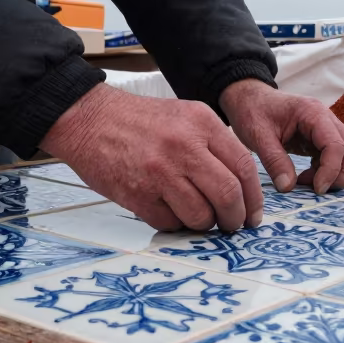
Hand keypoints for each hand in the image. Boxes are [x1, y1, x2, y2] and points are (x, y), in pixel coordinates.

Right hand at [40, 84, 262, 231]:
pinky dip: (175, 224)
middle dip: (235, 218)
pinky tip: (169, 211)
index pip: (243, 168)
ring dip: (205, 225)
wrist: (89, 120)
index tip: (253, 214)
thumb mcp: (186, 116)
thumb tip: (241, 186)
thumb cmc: (140, 121)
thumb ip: (215, 145)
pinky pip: (170, 223)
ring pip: (201, 216)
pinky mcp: (137, 195)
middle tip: (232, 225)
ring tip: (199, 218)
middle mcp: (184, 147)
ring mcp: (159, 172)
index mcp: (202, 124)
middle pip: (228, 196)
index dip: (254, 198)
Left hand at [219, 79, 343, 193]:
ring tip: (311, 185)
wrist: (249, 99)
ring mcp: (326, 127)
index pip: (336, 144)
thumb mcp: (258, 136)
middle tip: (320, 191)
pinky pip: (335, 156)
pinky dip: (327, 171)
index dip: (331, 170)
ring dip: (337, 173)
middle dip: (342, 174)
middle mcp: (326, 118)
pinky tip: (306, 178)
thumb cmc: (252, 111)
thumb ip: (274, 160)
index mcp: (313, 113)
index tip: (316, 189)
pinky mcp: (321, 138)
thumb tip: (288, 187)